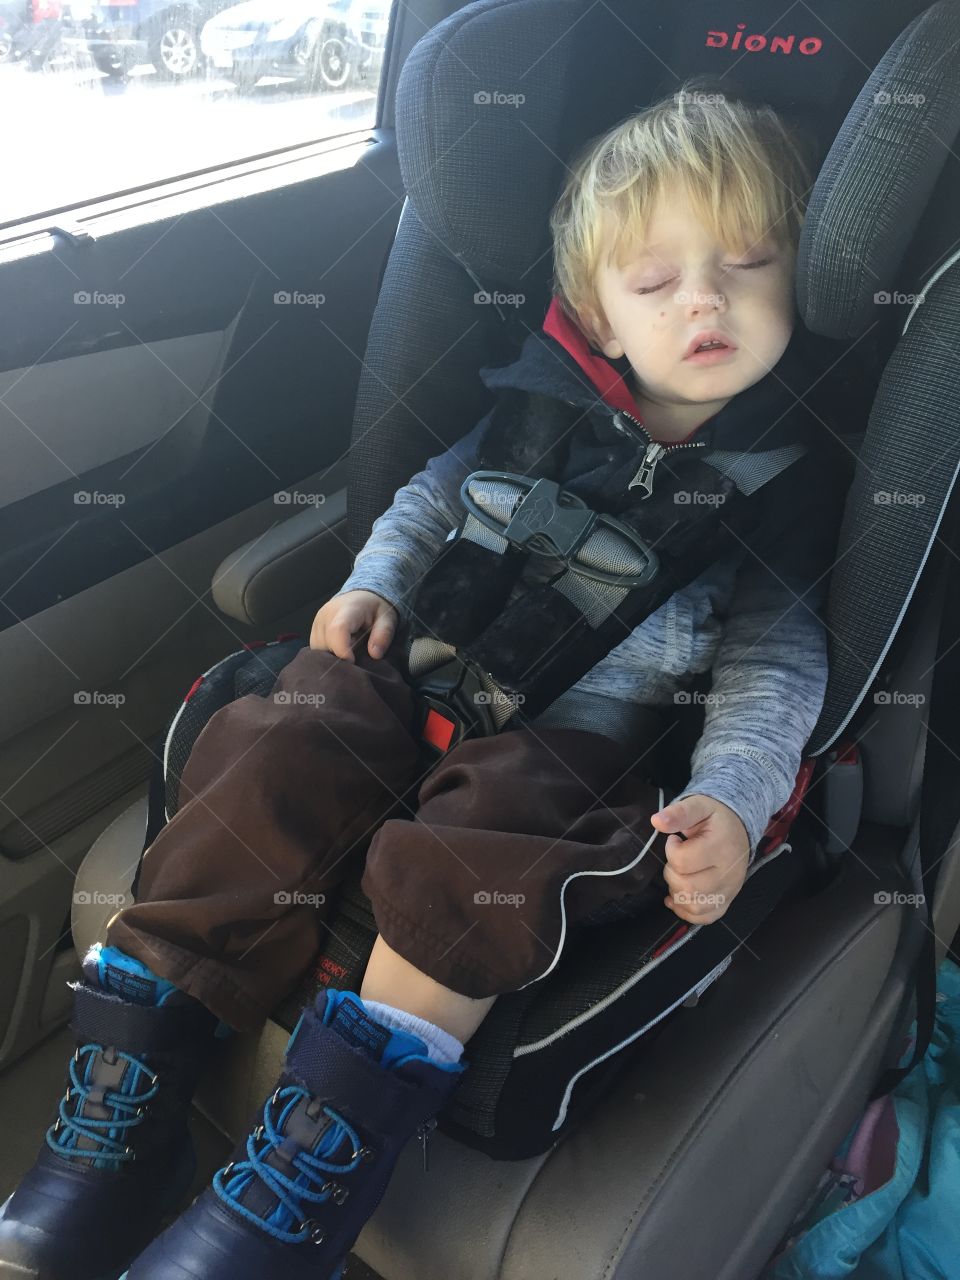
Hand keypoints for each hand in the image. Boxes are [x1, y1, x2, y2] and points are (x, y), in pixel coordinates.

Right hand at [309, 590, 397, 660]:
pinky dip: (327, 654)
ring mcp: (317, 622)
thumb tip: (375, 654)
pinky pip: (316, 649)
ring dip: (333, 656)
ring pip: (318, 650)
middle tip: (356, 654)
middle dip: (340, 657)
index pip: (337, 631)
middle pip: (326, 645)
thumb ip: (383, 635)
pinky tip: (340, 650)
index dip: (343, 651)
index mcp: (347, 609)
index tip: (354, 661)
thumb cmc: (375, 609)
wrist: (362, 597)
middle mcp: (326, 614)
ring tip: (349, 649)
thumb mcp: (387, 619)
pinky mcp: (313, 630)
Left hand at [650, 794, 749, 923]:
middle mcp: (730, 874)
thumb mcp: (698, 806)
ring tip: (678, 875)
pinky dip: (686, 912)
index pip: (683, 862)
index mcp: (722, 848)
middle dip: (671, 874)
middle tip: (675, 859)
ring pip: (695, 907)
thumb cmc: (715, 817)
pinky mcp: (728, 901)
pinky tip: (677, 897)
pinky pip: (705, 918)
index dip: (670, 851)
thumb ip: (679, 812)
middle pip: (688, 888)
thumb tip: (656, 821)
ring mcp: (730, 891)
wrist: (739, 827)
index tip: (674, 841)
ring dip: (677, 894)